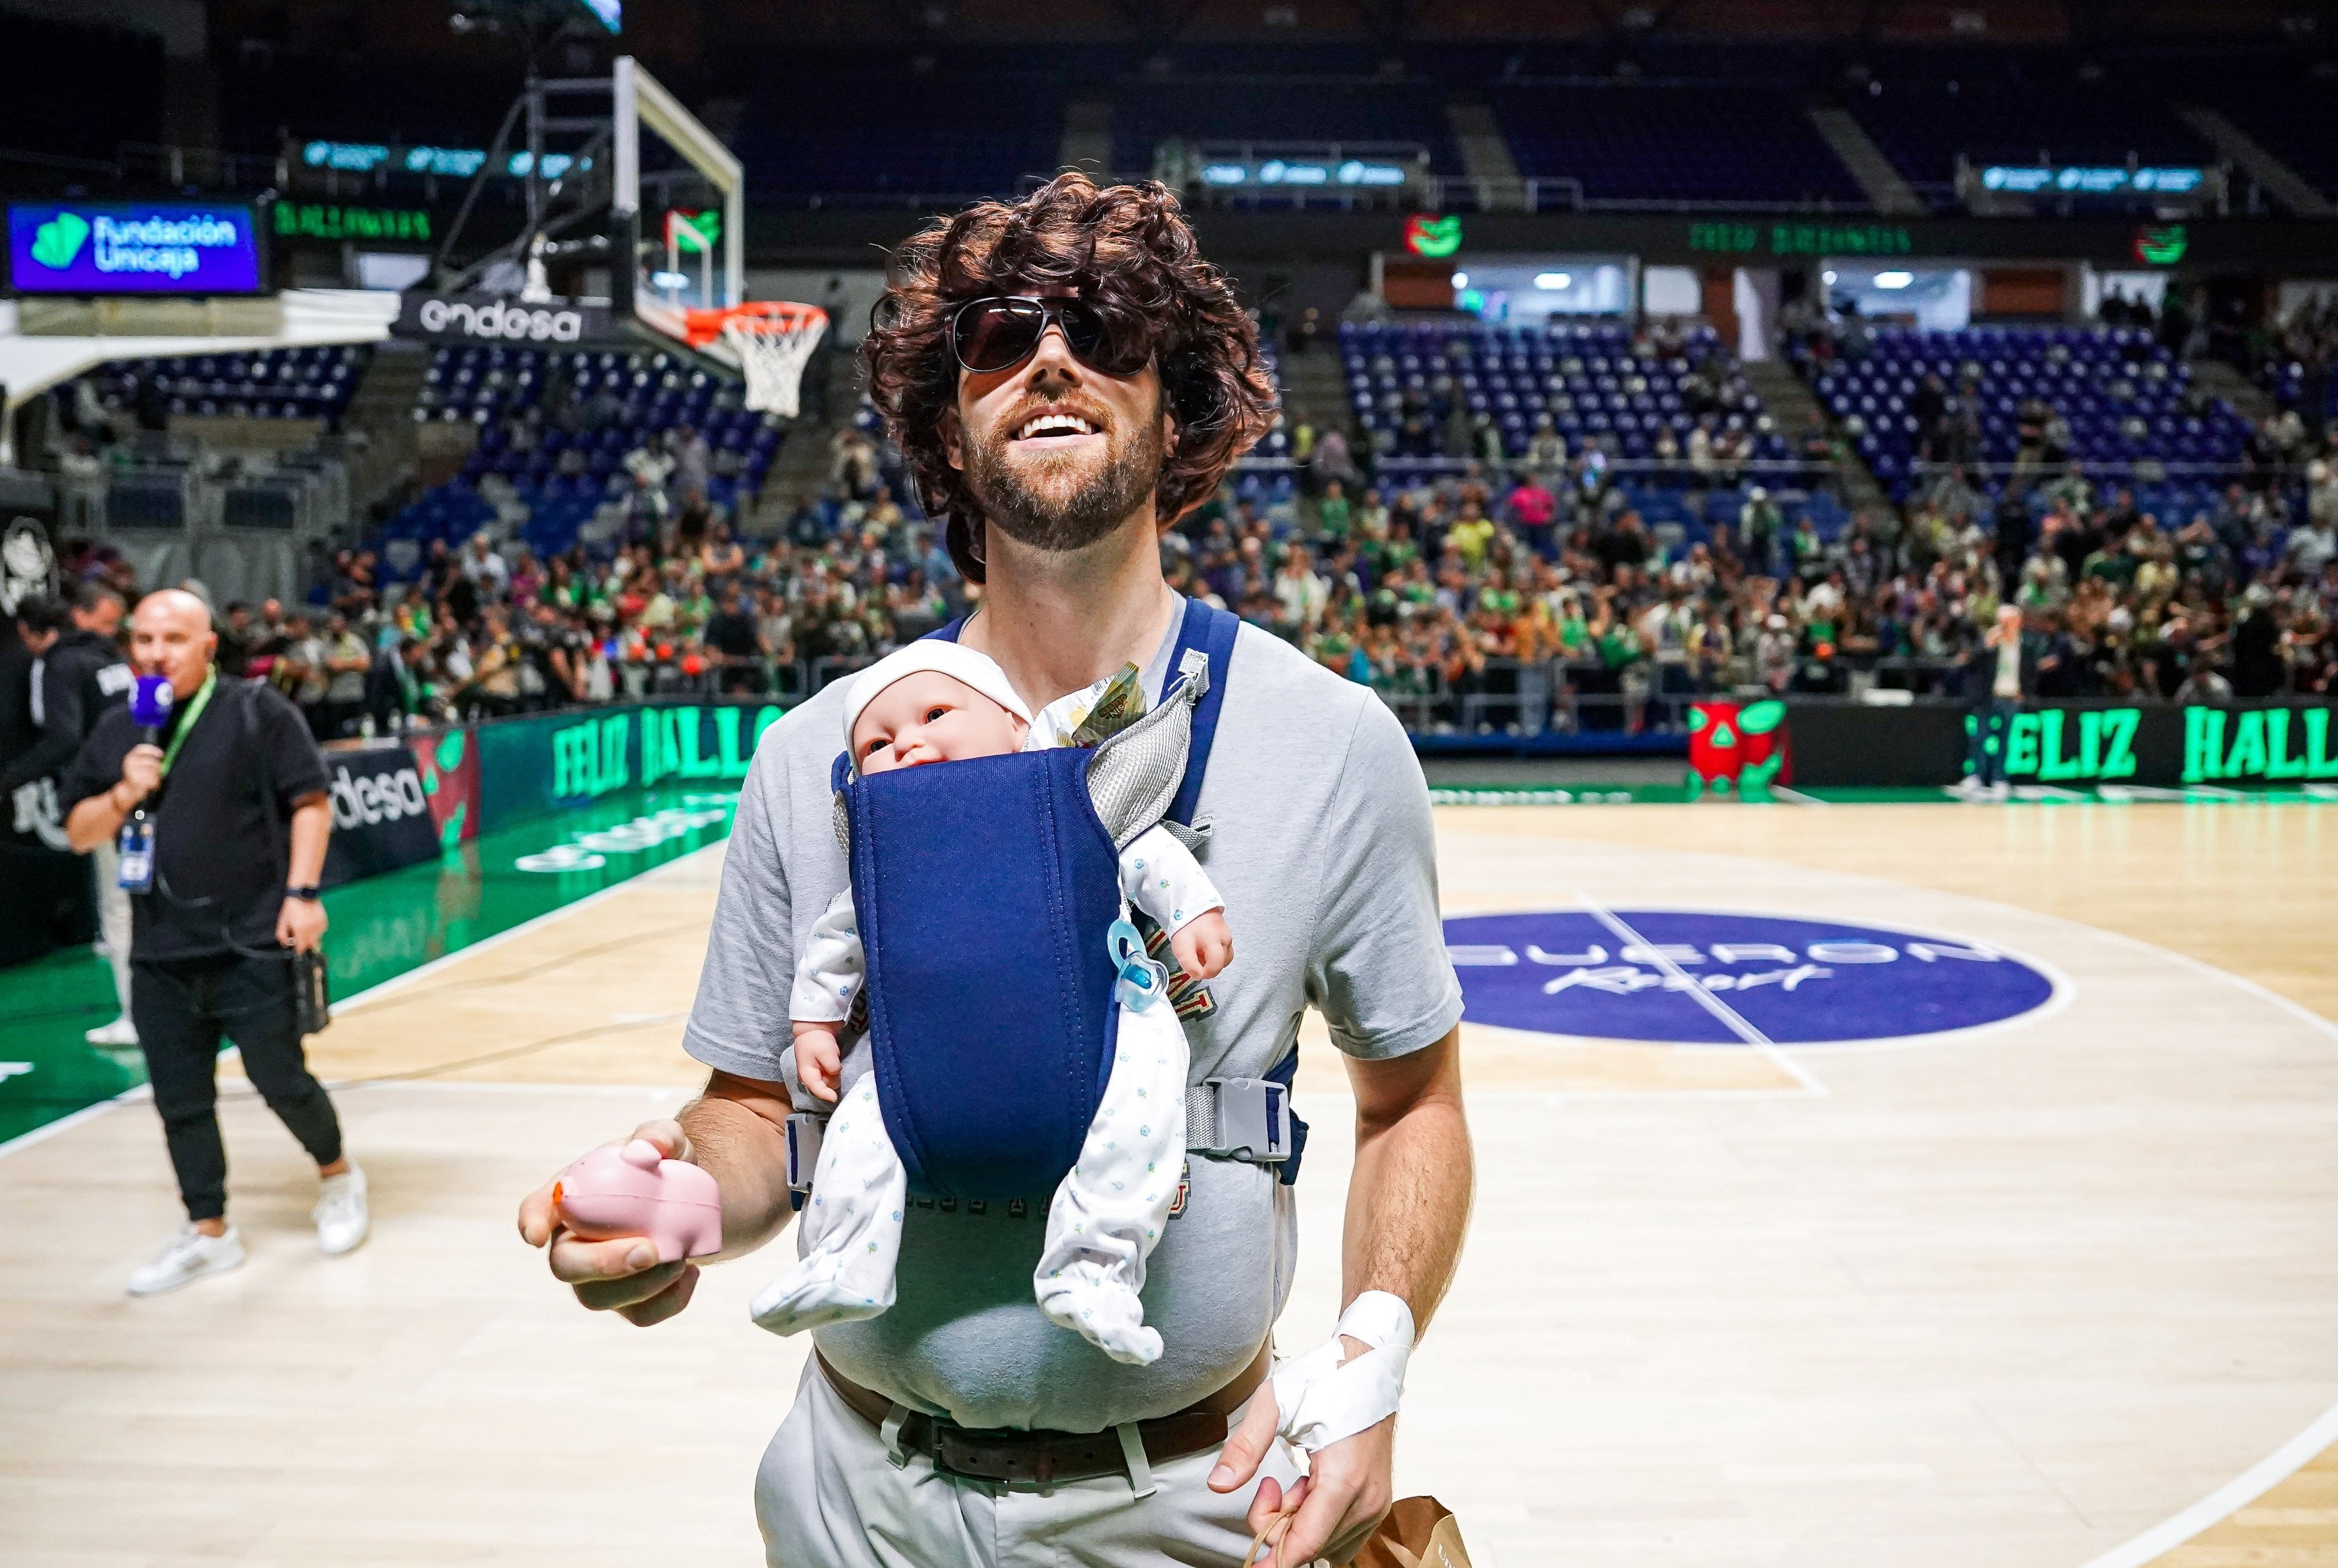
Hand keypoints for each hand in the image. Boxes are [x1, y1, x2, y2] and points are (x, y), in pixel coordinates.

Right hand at [118, 743, 161, 804]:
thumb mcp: (139, 766)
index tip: (162, 754)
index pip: (142, 749)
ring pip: (154, 772)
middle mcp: (130, 763)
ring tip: (152, 781)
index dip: (153, 750)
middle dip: (158, 768)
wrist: (127, 791)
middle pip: (152, 761)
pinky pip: (153, 780)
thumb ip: (148, 760)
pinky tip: (151, 785)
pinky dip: (155, 784)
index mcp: (130, 757)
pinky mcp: (137, 781)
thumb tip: (163, 756)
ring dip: (156, 777)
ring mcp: (133, 771)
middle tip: (157, 773)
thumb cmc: (136, 777)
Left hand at [277, 896, 327, 952]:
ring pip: (317, 939)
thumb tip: (286, 945)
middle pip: (311, 945)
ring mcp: (319, 925)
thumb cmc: (291, 908)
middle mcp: (311, 929)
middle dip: (306, 945)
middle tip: (302, 940)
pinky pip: (322, 931)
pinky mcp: (324, 921)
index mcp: (300, 930)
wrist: (303, 894)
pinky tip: (312, 925)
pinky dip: (317, 931)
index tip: (297, 949)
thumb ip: (282, 935)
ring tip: (306, 930)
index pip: (301, 947)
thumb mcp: (282, 922)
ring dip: (312, 938)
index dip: (299, 950)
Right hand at [517, 1118, 702, 1326]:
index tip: (536, 1234)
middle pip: (565, 1265)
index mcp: (571, 1197)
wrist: (690, 1200)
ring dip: (642, 1285)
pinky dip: (668, 1301)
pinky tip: (691, 1274)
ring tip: (680, 1256)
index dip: (530, 1221)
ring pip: (599, 1298)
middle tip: (649, 1250)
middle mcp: (574, 1241)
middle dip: (603, 1264)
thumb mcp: (667, 1140)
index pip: (537, 1208)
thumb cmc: (663, 1166)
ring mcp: (595, 1277)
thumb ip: (658, 1135)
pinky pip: (638, 1315)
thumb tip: (647, 1149)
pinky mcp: (625, 1301)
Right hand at [793, 1022, 842, 1102]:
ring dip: (834, 1074)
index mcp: (807, 1075)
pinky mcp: (821, 1072)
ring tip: (832, 1058)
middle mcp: (810, 1078)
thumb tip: (836, 1075)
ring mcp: (816, 1075)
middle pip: (825, 1086)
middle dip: (832, 1079)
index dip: (826, 1095)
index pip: (817, 1089)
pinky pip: (831, 1076)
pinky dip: (834, 1070)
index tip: (835, 1098)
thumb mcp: (826, 1052)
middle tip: (833, 1062)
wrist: (813, 1030)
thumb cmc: (817, 1041)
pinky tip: (833, 1060)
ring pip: (829, 1082)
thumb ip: (832, 1066)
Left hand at [1171, 910, 1232, 980]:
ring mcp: (1228, 936)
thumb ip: (1189, 965)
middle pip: (1221, 964)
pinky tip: (1206, 948)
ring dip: (1214, 961)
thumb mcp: (1181, 948)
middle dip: (1209, 967)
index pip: (1215, 967)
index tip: (1195, 970)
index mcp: (1214, 941)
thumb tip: (1199, 976)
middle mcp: (1225, 939)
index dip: (1205, 973)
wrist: (1191, 905)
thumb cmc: (1186, 926)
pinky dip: (1216, 953)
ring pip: (1225, 958)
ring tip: (1201, 953)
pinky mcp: (1228, 934)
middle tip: (1196, 960)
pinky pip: (1225, 950)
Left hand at [1211, 1368, 1393, 1565]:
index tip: (1249, 1563)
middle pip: (1311, 1547)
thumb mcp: (1276, 1402)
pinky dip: (1316, 1521)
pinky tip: (1308, 1488)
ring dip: (1298, 1524)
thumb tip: (1219, 1484)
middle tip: (1267, 1484)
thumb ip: (1245, 1446)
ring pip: (1326, 1546)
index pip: (1305, 1545)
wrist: (1369, 1364)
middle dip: (1278, 1525)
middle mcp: (1367, 1500)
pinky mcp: (1377, 1502)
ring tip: (1291, 1482)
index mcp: (1344, 1479)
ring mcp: (1377, 1504)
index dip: (1272, 1558)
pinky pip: (1341, 1536)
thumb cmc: (1327, 1378)